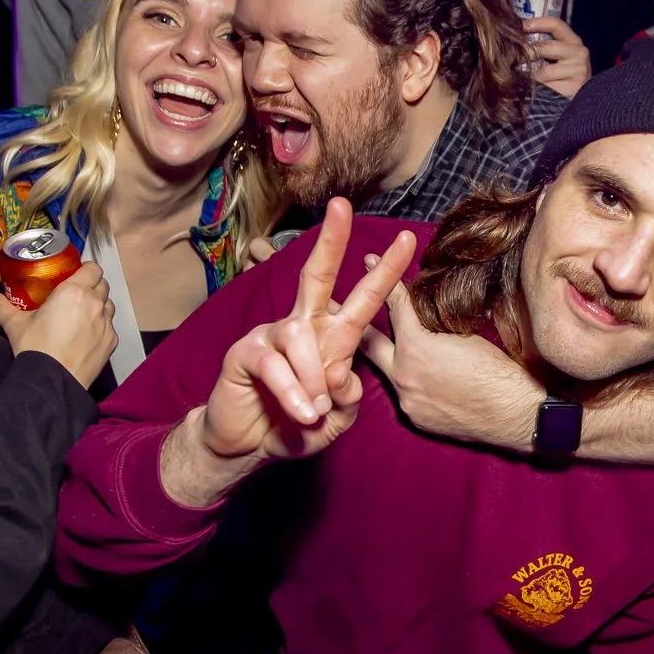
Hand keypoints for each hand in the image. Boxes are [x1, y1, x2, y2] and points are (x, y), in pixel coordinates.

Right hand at [0, 262, 116, 388]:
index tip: (75, 275)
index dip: (86, 269)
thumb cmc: (36, 348)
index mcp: (74, 292)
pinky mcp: (111, 341)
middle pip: (102, 284)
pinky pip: (109, 327)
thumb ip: (2, 308)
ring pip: (108, 305)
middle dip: (92, 286)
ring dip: (98, 306)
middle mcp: (95, 303)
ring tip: (82, 316)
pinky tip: (85, 336)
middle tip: (75, 295)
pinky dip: (100, 328)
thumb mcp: (15, 325)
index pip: (93, 268)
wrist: (54, 380)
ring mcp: (106, 323)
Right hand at [199, 199, 415, 462]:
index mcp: (332, 338)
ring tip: (315, 411)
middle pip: (318, 276)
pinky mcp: (245, 353)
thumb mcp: (335, 420)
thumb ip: (347, 399)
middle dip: (332, 241)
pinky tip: (301, 411)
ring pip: (301, 336)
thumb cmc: (294, 428)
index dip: (385, 272)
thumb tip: (344, 375)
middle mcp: (304, 328)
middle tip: (343, 206)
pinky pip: (275, 363)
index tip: (408, 241)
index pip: (363, 299)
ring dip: (314, 377)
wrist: (246, 448)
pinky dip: (292, 391)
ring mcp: (271, 336)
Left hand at [357, 279, 543, 448]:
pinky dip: (409, 382)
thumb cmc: (500, 369)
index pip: (395, 305)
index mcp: (415, 346)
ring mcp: (407, 400)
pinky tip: (419, 377)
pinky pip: (405, 394)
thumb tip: (428, 309)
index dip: (384, 281)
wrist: (515, 413)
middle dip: (360, 324)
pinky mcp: (416, 418)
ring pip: (388, 370)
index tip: (369, 263)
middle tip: (344, 308)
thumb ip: (438, 321)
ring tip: (382, 343)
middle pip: (371, 342)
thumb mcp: (468, 332)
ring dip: (388, 356)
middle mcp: (403, 374)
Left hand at [524, 16, 589, 97]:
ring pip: (543, 70)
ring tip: (518, 77)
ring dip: (528, 74)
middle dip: (525, 52)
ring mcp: (578, 71)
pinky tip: (532, 90)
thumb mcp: (559, 56)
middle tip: (511, 57)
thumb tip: (517, 39)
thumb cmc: (564, 75)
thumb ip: (544, 45)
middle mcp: (579, 53)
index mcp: (574, 41)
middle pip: (545, 47)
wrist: (584, 100)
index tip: (520, 26)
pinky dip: (536, 89)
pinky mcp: (573, 88)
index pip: (556, 24)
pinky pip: (547, 87)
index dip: (537, 23)